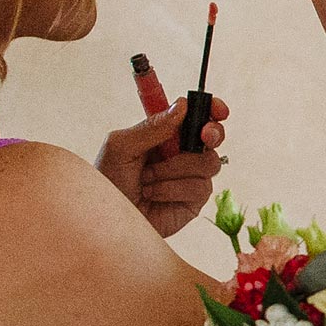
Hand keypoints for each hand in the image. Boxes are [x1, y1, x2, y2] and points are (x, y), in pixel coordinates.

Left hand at [95, 97, 227, 236]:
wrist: (107, 219)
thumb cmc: (107, 181)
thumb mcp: (121, 146)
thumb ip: (152, 126)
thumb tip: (182, 106)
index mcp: (164, 135)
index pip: (195, 115)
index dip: (211, 109)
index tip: (217, 110)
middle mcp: (181, 154)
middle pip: (213, 136)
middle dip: (211, 133)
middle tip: (203, 136)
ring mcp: (190, 177)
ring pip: (208, 161)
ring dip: (175, 168)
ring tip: (147, 178)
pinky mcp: (194, 201)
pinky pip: (200, 186)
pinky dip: (172, 188)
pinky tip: (152, 194)